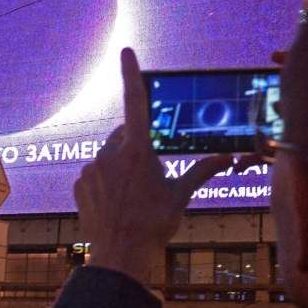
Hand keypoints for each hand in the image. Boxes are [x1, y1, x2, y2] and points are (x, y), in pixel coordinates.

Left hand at [75, 48, 232, 281]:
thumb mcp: (180, 195)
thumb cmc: (154, 224)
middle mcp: (111, 153)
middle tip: (149, 176)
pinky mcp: (80, 184)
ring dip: (120, 166)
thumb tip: (228, 159)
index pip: (136, 102)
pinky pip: (95, 174)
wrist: (120, 254)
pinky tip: (116, 204)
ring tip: (133, 197)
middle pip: (125, 136)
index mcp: (138, 150)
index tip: (126, 52)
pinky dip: (105, 182)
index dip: (131, 74)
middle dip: (136, 146)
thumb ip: (202, 171)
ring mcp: (92, 168)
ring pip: (109, 156)